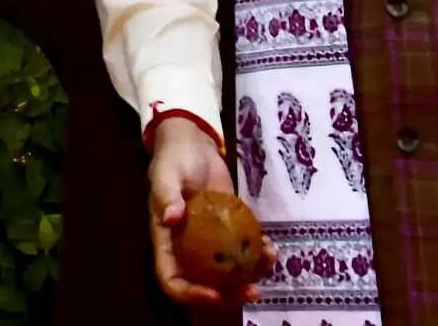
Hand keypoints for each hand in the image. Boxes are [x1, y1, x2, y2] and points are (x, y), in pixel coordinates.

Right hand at [145, 114, 252, 310]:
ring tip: (270, 261)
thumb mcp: (166, 173)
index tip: (213, 293)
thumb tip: (171, 219)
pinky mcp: (230, 230)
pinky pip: (244, 251)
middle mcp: (188, 249)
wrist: (193, 142)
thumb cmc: (173, 159)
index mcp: (167, 243)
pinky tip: (272, 245)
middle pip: (206, 285)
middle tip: (253, 290)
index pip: (172, 280)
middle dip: (230, 294)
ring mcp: (211, 242)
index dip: (189, 294)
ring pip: (230, 272)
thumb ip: (166, 194)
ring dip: (252, 274)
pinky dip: (259, 253)